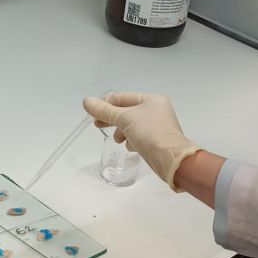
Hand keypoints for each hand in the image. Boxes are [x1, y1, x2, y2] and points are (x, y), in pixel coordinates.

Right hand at [83, 92, 199, 189]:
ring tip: (118, 140)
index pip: (122, 98)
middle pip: (127, 112)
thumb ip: (104, 111)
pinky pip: (140, 136)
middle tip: (97, 126)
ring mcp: (159, 125)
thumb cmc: (149, 133)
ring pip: (133, 125)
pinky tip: (131, 147)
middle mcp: (157, 110)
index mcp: (151, 99)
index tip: (94, 115)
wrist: (171, 159)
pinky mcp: (158, 140)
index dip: (106, 105)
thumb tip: (86, 101)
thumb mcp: (124, 119)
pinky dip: (133, 140)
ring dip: (122, 131)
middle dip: (112, 119)